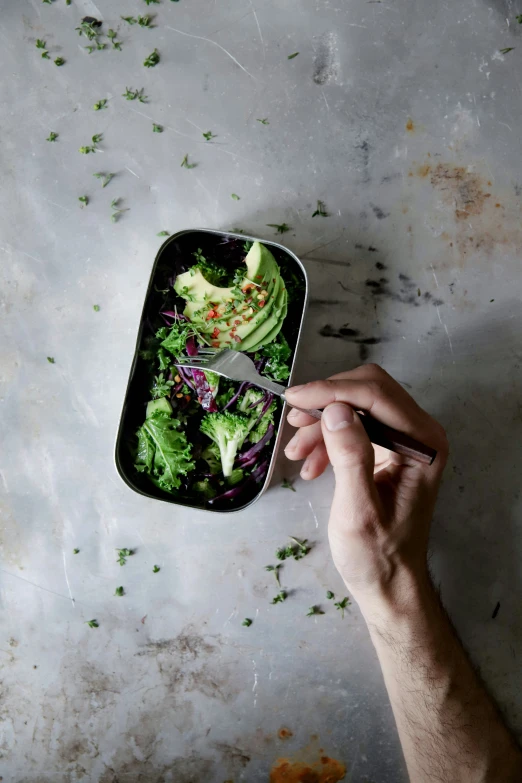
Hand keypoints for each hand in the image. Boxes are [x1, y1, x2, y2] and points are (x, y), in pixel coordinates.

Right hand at [284, 364, 447, 606]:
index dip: (332, 391)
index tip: (293, 399)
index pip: (377, 395)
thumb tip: (335, 410)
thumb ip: (351, 457)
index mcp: (424, 444)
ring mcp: (405, 440)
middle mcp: (420, 433)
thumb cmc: (377, 556)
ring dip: (321, 424)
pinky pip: (353, 426)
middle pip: (367, 390)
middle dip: (326, 403)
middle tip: (291, 421)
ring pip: (356, 406)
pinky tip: (309, 466)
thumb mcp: (359, 511)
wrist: (387, 583)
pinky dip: (326, 440)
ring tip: (295, 454)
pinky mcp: (388, 449)